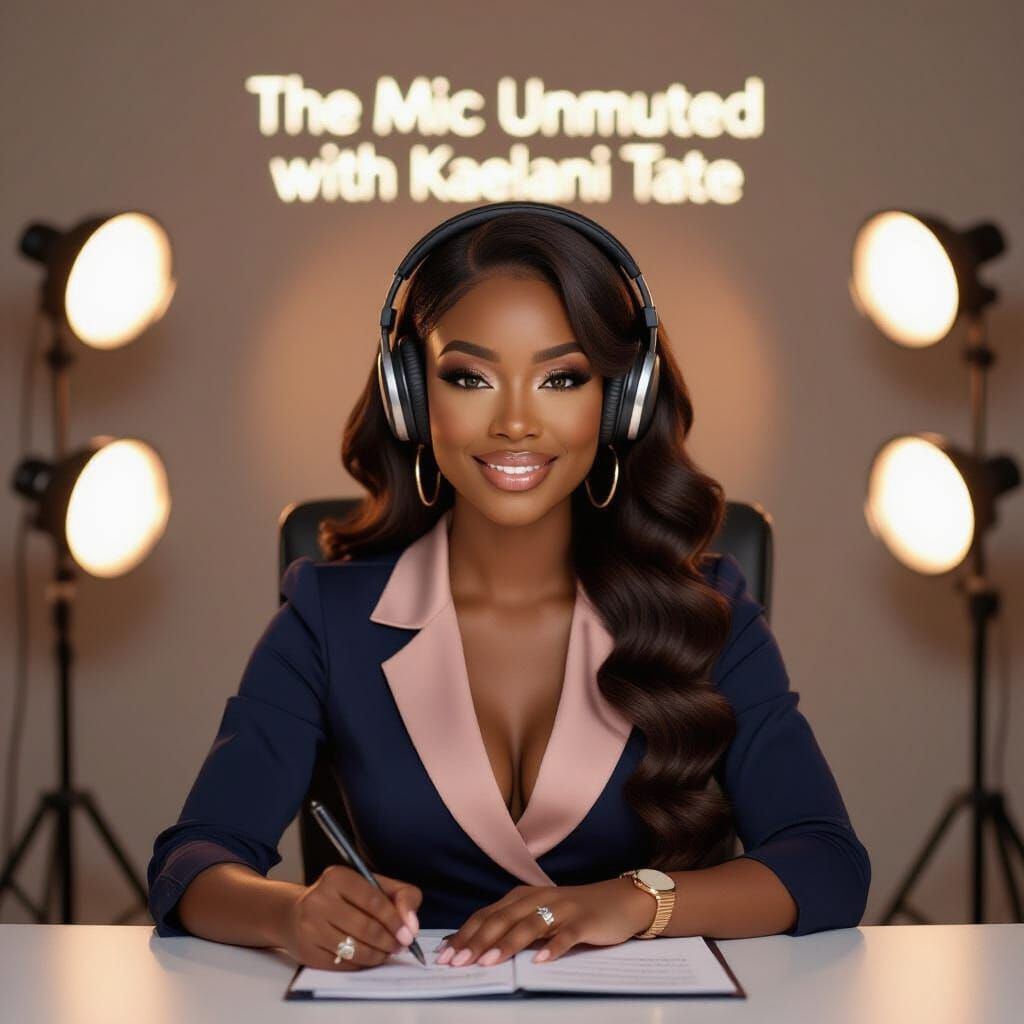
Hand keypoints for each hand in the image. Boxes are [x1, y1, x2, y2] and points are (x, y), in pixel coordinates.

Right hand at [281, 865, 421, 970]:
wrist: (296, 914)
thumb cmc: (344, 898)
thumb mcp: (374, 885)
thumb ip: (401, 896)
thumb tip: (412, 925)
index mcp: (338, 877)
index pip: (373, 900)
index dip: (395, 920)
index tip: (408, 934)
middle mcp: (319, 900)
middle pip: (365, 928)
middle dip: (389, 941)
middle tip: (399, 946)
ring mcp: (310, 927)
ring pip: (355, 950)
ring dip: (378, 955)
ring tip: (386, 952)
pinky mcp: (307, 952)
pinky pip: (343, 964)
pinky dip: (361, 964)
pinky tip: (366, 957)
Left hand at [436, 877, 653, 966]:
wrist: (619, 900)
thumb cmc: (574, 912)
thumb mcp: (539, 915)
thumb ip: (513, 927)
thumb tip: (477, 948)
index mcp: (523, 896)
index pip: (487, 915)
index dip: (465, 934)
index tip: (445, 955)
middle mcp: (539, 898)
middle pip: (502, 919)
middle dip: (477, 941)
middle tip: (458, 962)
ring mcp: (562, 909)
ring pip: (529, 925)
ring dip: (507, 943)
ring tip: (488, 962)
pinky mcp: (584, 921)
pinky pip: (566, 935)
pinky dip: (552, 947)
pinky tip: (541, 961)